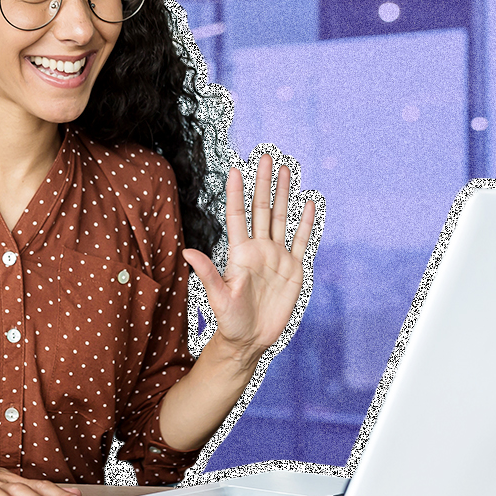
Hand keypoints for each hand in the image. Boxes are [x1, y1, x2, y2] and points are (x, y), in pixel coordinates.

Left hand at [180, 152, 313, 362]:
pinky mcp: (293, 269)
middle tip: (266, 157)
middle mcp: (258, 249)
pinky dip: (305, 222)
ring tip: (286, 170)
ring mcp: (277, 257)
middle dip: (264, 183)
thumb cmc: (229, 320)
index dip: (236, 193)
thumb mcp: (218, 296)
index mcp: (239, 252)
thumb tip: (187, 251)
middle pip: (261, 209)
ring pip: (280, 218)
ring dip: (283, 195)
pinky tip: (308, 203)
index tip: (235, 169)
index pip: (237, 216)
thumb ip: (207, 272)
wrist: (251, 339)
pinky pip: (300, 240)